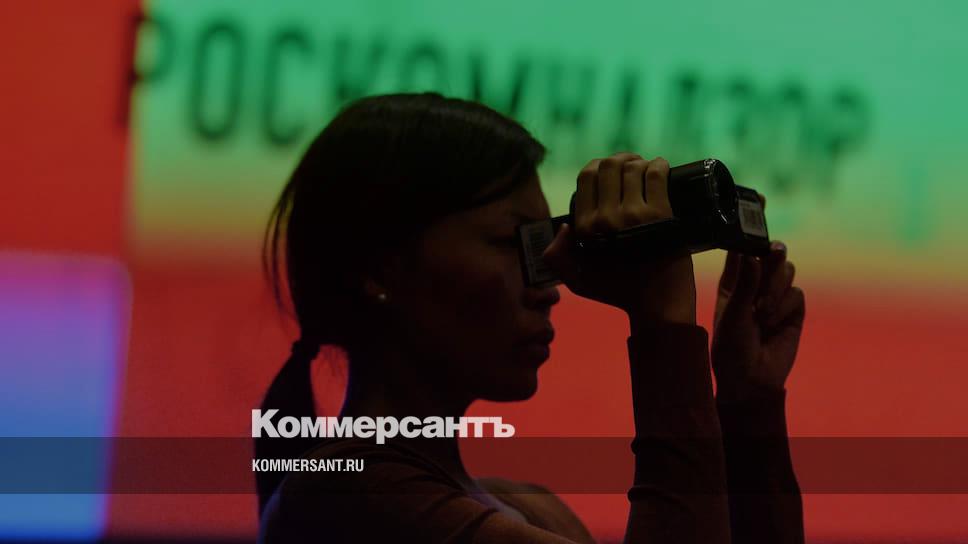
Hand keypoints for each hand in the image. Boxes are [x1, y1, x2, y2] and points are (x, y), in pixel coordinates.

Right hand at [542, 152, 696, 325]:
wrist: (657, 305)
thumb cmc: (619, 292)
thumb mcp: (577, 281)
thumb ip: (556, 257)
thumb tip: (564, 226)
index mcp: (584, 229)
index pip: (586, 177)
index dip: (598, 166)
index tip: (610, 170)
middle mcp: (605, 219)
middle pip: (609, 167)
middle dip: (619, 160)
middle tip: (630, 165)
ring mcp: (634, 215)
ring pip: (633, 168)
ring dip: (640, 162)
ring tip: (646, 168)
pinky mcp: (661, 215)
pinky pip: (656, 175)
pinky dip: (659, 165)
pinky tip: (661, 167)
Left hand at [712, 234, 805, 402]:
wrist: (752, 380)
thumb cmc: (731, 348)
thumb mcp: (733, 314)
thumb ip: (745, 285)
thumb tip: (752, 255)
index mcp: (733, 280)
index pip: (743, 246)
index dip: (751, 224)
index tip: (762, 200)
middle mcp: (755, 283)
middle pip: (770, 253)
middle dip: (772, 254)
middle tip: (772, 254)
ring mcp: (775, 295)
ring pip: (785, 271)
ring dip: (775, 289)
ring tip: (761, 314)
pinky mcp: (793, 309)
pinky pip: (796, 293)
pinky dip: (784, 307)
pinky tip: (772, 324)